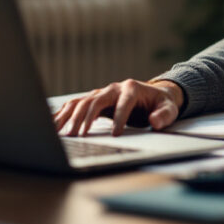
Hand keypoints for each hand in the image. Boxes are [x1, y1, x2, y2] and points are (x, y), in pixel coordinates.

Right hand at [52, 79, 184, 136]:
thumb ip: (164, 115)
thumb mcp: (169, 108)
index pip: (123, 103)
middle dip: (85, 118)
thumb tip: (154, 122)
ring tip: (62, 134)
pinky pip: (75, 105)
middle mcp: (113, 88)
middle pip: (95, 100)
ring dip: (70, 117)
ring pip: (81, 102)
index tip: (116, 135)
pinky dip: (64, 114)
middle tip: (78, 136)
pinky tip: (54, 124)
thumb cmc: (160, 103)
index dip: (120, 118)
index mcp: (131, 88)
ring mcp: (101, 92)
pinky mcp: (94, 100)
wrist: (153, 95)